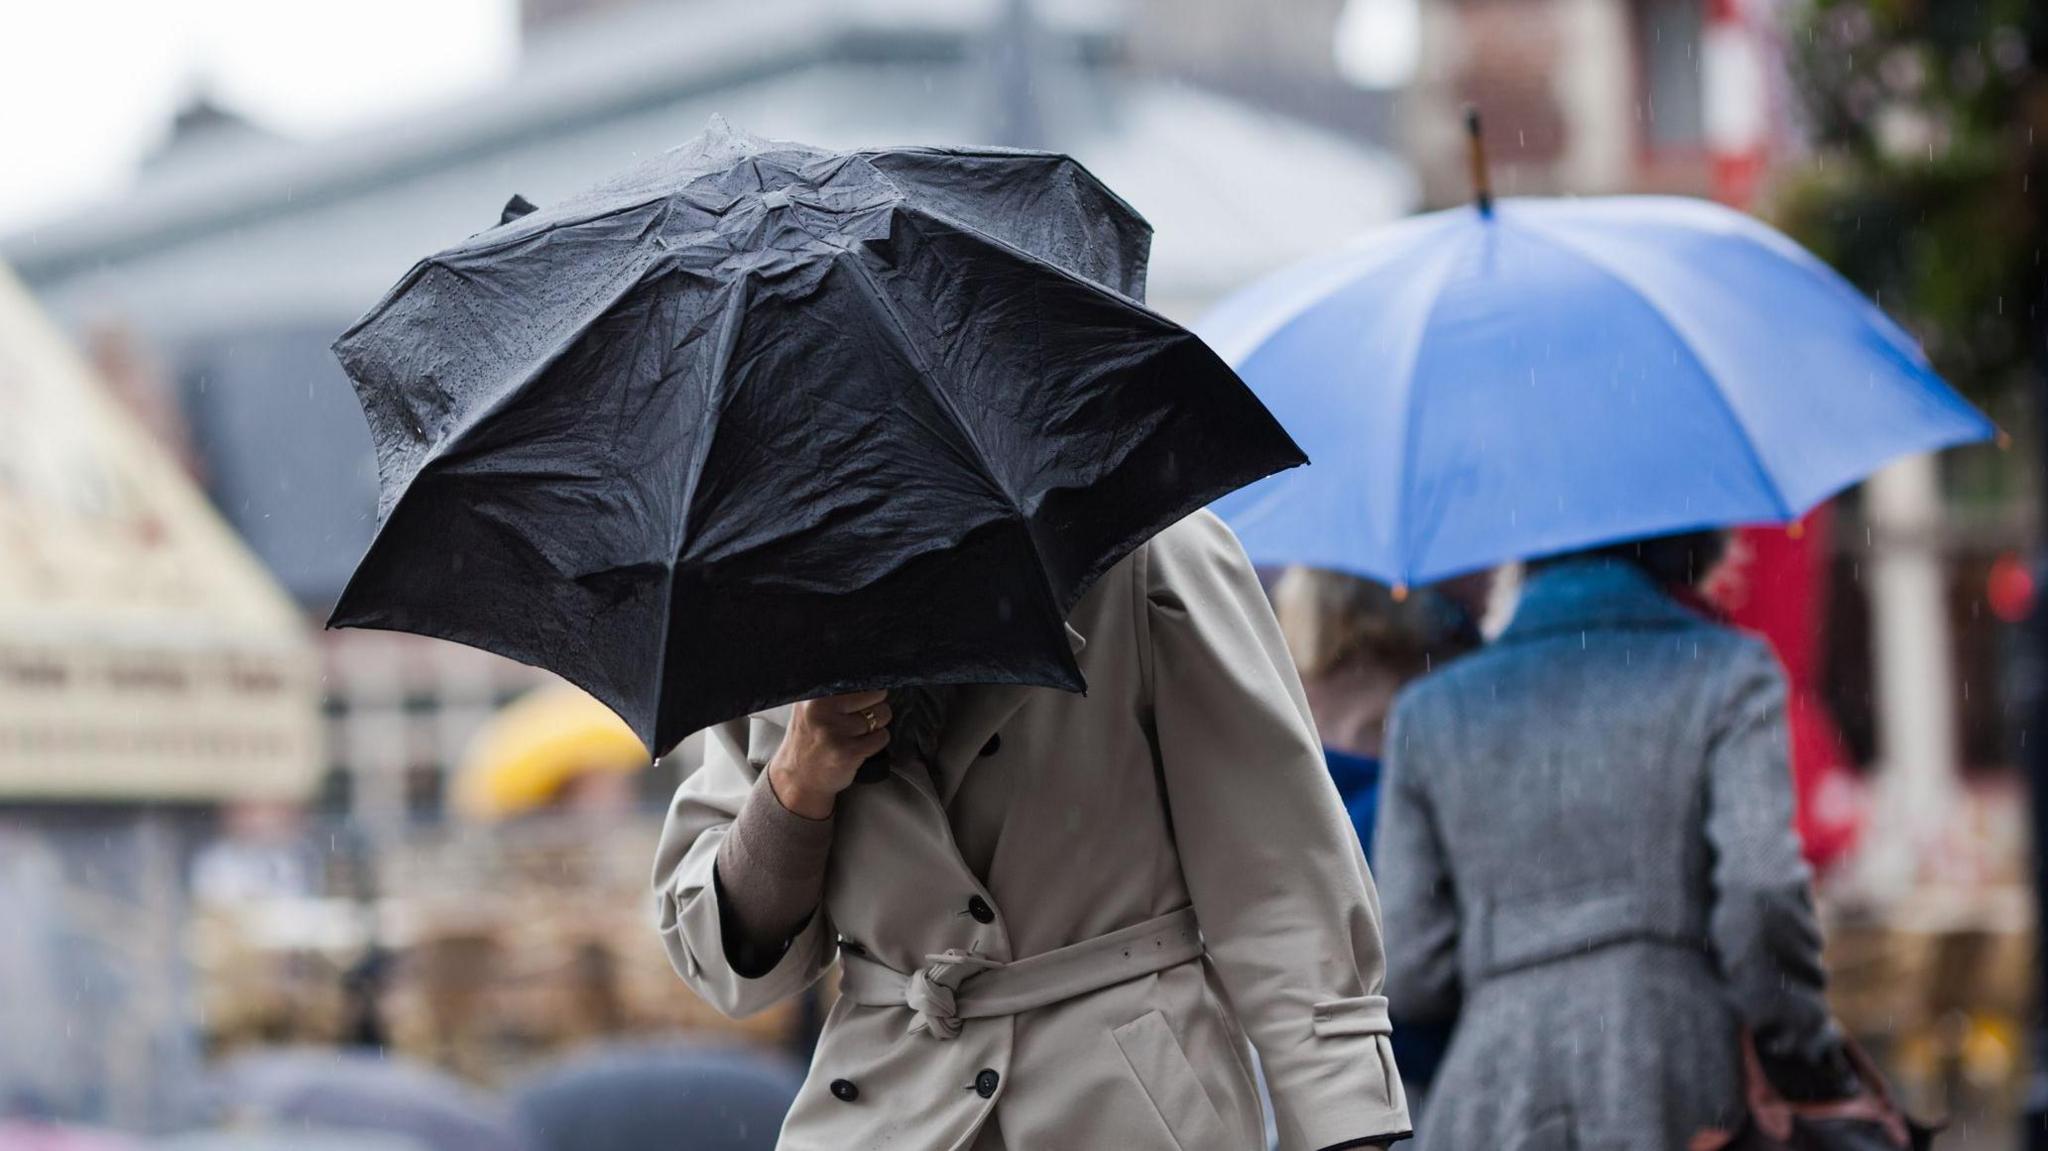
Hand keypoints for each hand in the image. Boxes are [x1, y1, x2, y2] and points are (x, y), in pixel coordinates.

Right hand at [767, 690, 890, 818]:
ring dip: (877, 726)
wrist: (797, 779)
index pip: (858, 679)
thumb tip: (869, 674)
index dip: (868, 688)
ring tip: (858, 734)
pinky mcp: (847, 752)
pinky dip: (878, 741)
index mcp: (814, 696)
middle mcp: (822, 711)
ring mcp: (834, 732)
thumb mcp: (809, 707)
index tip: (865, 697)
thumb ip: (832, 690)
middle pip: (875, 695)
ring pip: (881, 716)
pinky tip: (862, 746)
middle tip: (860, 719)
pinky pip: (881, 737)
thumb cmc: (809, 740)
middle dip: (876, 706)